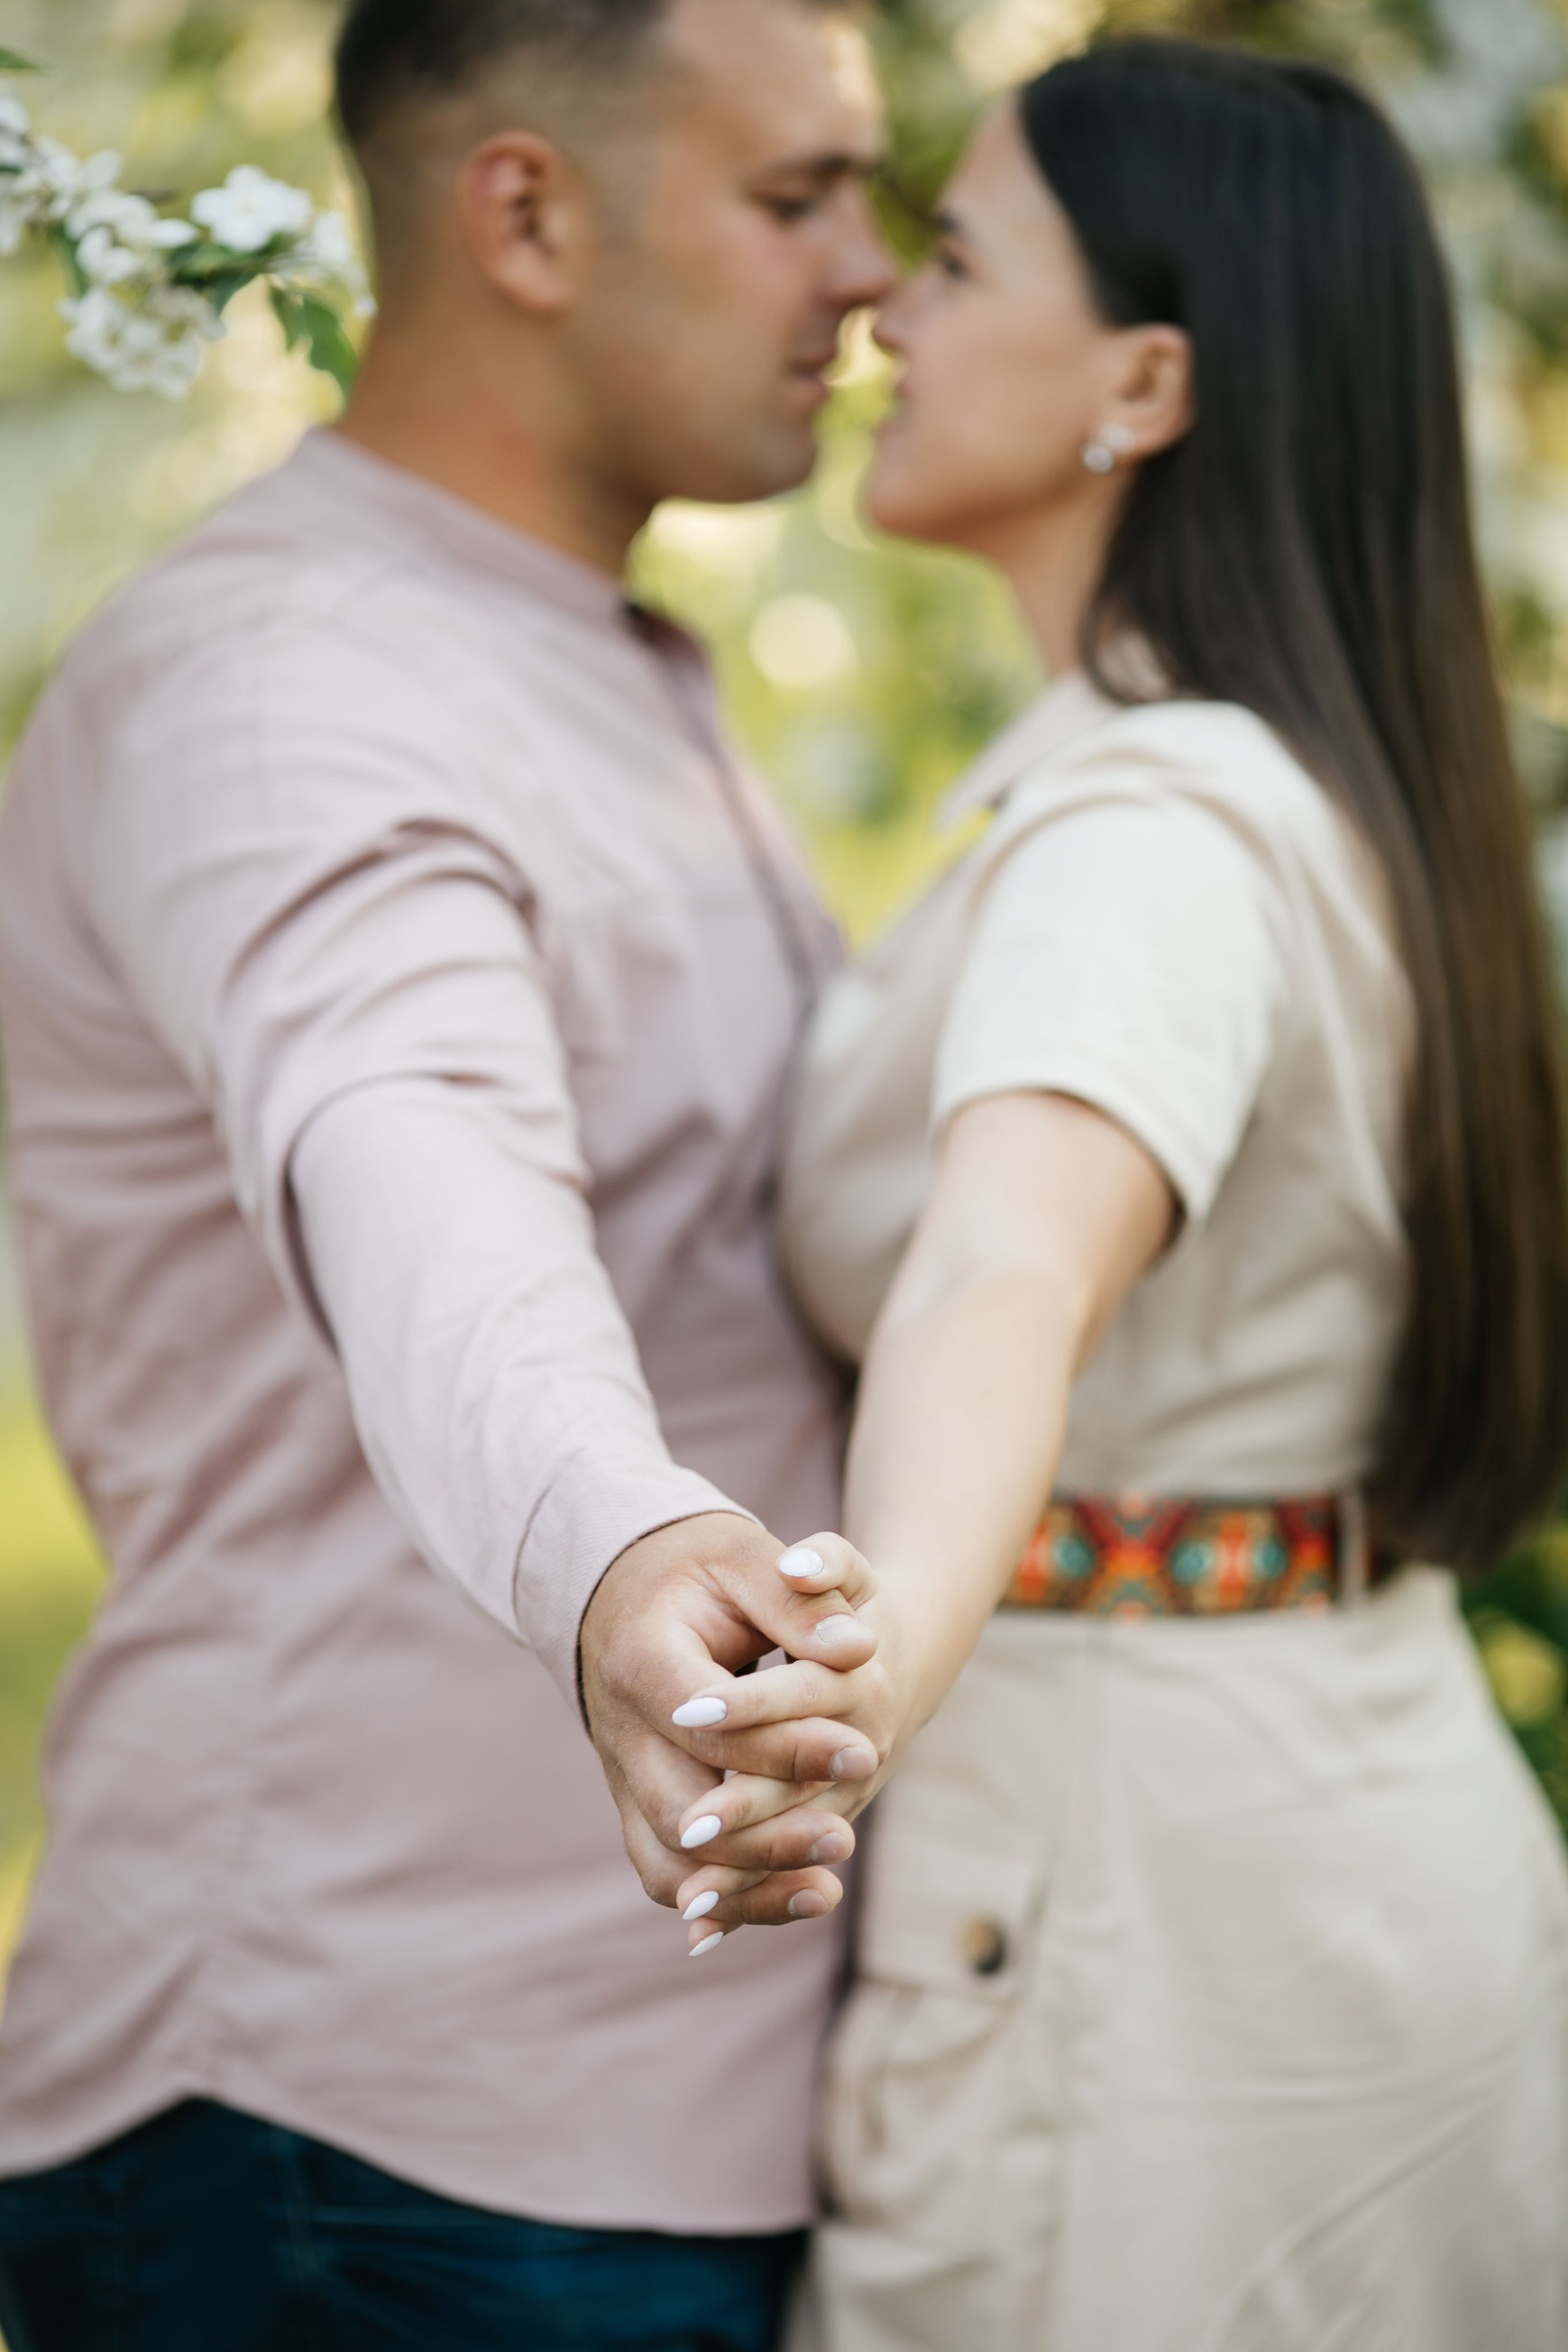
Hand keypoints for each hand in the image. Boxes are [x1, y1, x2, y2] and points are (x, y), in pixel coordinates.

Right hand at [578, 1514, 881, 1931]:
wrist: (629, 1585)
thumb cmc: (697, 1566)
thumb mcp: (745, 1558)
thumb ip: (797, 1600)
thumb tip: (858, 1648)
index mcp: (640, 1659)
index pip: (708, 1723)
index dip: (784, 1744)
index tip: (862, 1751)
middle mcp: (619, 1730)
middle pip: (679, 1810)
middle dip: (765, 1834)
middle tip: (846, 1836)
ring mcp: (622, 1776)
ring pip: (668, 1862)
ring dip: (746, 1887)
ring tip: (828, 1886)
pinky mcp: (639, 1803)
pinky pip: (672, 1873)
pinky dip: (730, 1900)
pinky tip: (805, 1897)